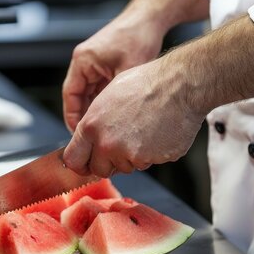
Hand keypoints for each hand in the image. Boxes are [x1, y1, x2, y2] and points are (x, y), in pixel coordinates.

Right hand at [62, 17, 163, 132]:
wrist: (149, 18)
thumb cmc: (137, 35)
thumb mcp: (127, 71)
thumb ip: (114, 96)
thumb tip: (109, 119)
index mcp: (82, 60)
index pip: (70, 94)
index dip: (72, 116)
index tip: (78, 133)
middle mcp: (84, 61)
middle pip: (77, 96)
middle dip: (85, 116)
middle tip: (94, 134)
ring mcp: (93, 63)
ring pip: (88, 93)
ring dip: (95, 108)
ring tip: (105, 127)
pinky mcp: (103, 64)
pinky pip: (98, 87)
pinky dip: (103, 100)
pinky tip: (113, 113)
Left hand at [63, 60, 204, 176]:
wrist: (179, 85)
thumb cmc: (145, 83)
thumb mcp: (106, 97)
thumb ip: (93, 123)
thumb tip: (88, 138)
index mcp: (91, 126)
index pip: (73, 160)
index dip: (80, 163)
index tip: (86, 163)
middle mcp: (107, 144)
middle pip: (99, 170)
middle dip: (108, 162)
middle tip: (121, 145)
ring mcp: (130, 154)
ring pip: (125, 167)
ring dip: (131, 156)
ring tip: (144, 130)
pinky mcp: (152, 160)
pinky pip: (147, 163)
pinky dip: (151, 154)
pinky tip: (157, 133)